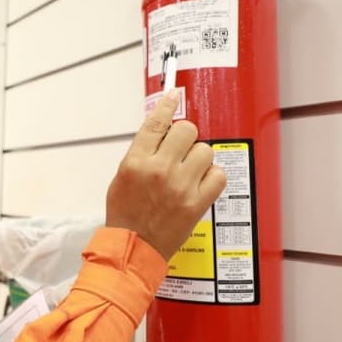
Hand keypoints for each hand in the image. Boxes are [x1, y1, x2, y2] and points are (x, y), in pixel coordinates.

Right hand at [105, 90, 226, 260]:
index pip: (157, 121)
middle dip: (185, 137)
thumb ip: (142, 152)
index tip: (175, 94)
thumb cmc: (126, 214)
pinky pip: (219, 174)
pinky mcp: (197, 202)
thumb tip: (162, 131)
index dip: (168, 104)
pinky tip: (201, 182)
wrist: (133, 247)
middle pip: (187, 130)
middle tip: (180, 150)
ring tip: (189, 171)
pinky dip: (212, 176)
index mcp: (136, 162)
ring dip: (199, 158)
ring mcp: (180, 186)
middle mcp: (159, 170)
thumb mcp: (122, 176)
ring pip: (205, 150)